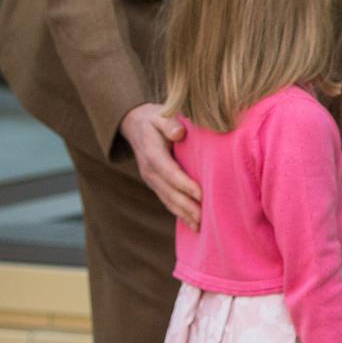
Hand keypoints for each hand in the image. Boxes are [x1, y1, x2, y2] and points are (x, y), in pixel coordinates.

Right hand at [120, 103, 200, 230]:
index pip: (169, 172)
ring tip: (202, 227)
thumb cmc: (154, 119)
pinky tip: (193, 224)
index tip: (201, 194)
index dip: (184, 184)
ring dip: (184, 214)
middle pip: (169, 192)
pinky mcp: (156, 185)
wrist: (135, 125)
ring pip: (168, 200)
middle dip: (187, 206)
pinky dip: (180, 213)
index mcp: (152, 153)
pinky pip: (168, 201)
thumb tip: (179, 133)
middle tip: (205, 218)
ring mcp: (152, 180)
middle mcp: (150, 170)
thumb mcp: (160, 115)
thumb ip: (169, 123)